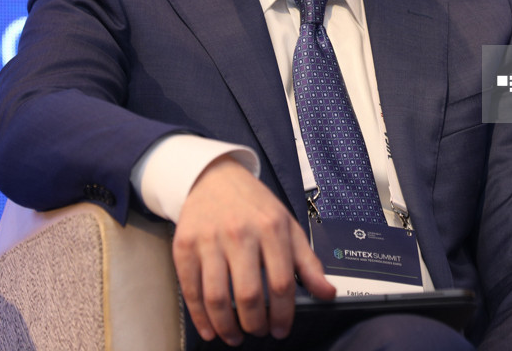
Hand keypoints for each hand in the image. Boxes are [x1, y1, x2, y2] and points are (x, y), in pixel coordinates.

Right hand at [172, 156, 335, 344]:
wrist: (213, 177)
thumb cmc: (254, 205)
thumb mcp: (287, 225)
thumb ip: (308, 262)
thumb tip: (327, 293)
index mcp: (271, 228)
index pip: (281, 283)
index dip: (283, 314)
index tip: (281, 329)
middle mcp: (239, 233)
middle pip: (248, 294)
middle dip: (255, 323)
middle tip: (258, 331)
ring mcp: (209, 240)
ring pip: (217, 297)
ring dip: (227, 326)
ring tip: (235, 335)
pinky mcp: (184, 246)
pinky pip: (190, 290)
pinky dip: (199, 317)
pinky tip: (210, 328)